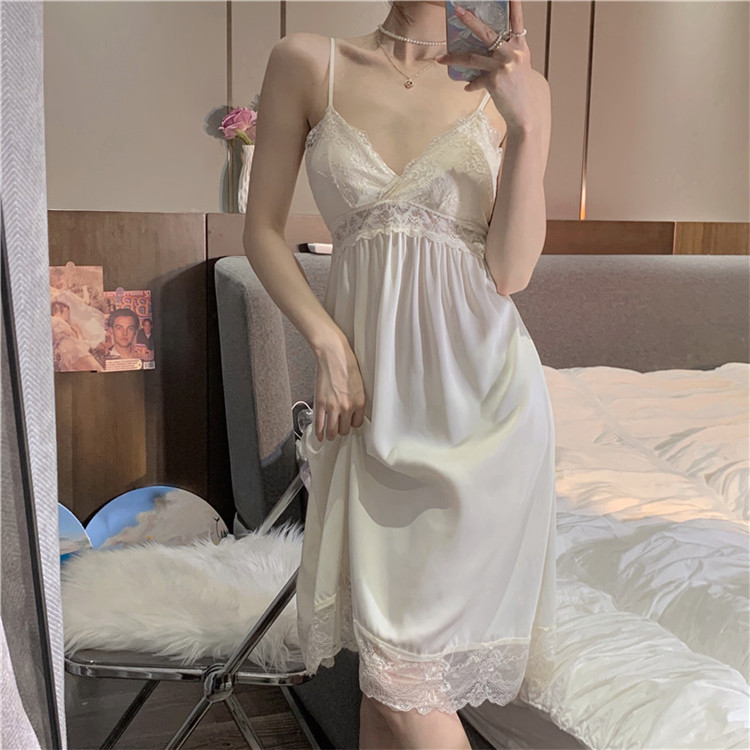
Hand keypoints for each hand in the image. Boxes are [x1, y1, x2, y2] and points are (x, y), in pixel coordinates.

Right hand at [314, 337, 366, 441]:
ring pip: (333, 431)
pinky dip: (319, 433)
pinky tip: (320, 437)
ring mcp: (333, 407)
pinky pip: (320, 424)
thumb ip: (356, 399)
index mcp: (360, 402)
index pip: (357, 423)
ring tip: (330, 435)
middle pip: (345, 429)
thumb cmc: (347, 365)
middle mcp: (348, 407)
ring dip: (331, 435)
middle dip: (342, 429)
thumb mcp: (359, 385)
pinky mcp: (321, 404)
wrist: (334, 356)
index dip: (352, 424)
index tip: (348, 423)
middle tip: (339, 428)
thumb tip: (352, 409)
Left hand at [435, 1, 536, 131]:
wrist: (526, 113)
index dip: (513, 5)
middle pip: (488, 33)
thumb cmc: (520, 88)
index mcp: (521, 46)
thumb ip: (505, 54)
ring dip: (454, 58)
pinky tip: (468, 87)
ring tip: (441, 59)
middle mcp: (513, 53)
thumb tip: (482, 51)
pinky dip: (471, 84)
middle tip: (457, 11)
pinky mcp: (495, 81)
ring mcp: (504, 66)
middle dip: (470, 21)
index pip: (517, 21)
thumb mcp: (518, 66)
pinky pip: (476, 79)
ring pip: (473, 57)